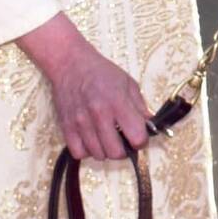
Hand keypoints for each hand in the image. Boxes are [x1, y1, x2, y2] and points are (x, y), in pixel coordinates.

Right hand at [51, 45, 152, 159]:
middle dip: (124, 150)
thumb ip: (140, 107)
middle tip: (123, 140)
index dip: (141, 141)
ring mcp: (81, 122)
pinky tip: (92, 139)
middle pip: (116, 152)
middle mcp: (99, 114)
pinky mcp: (66, 127)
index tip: (139, 136)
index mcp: (118, 102)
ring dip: (106, 150)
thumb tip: (151, 127)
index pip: (137, 137)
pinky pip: (79, 153)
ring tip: (106, 137)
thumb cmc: (101, 72)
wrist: (70, 63)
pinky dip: (87, 151)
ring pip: (98, 155)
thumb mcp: (128, 83)